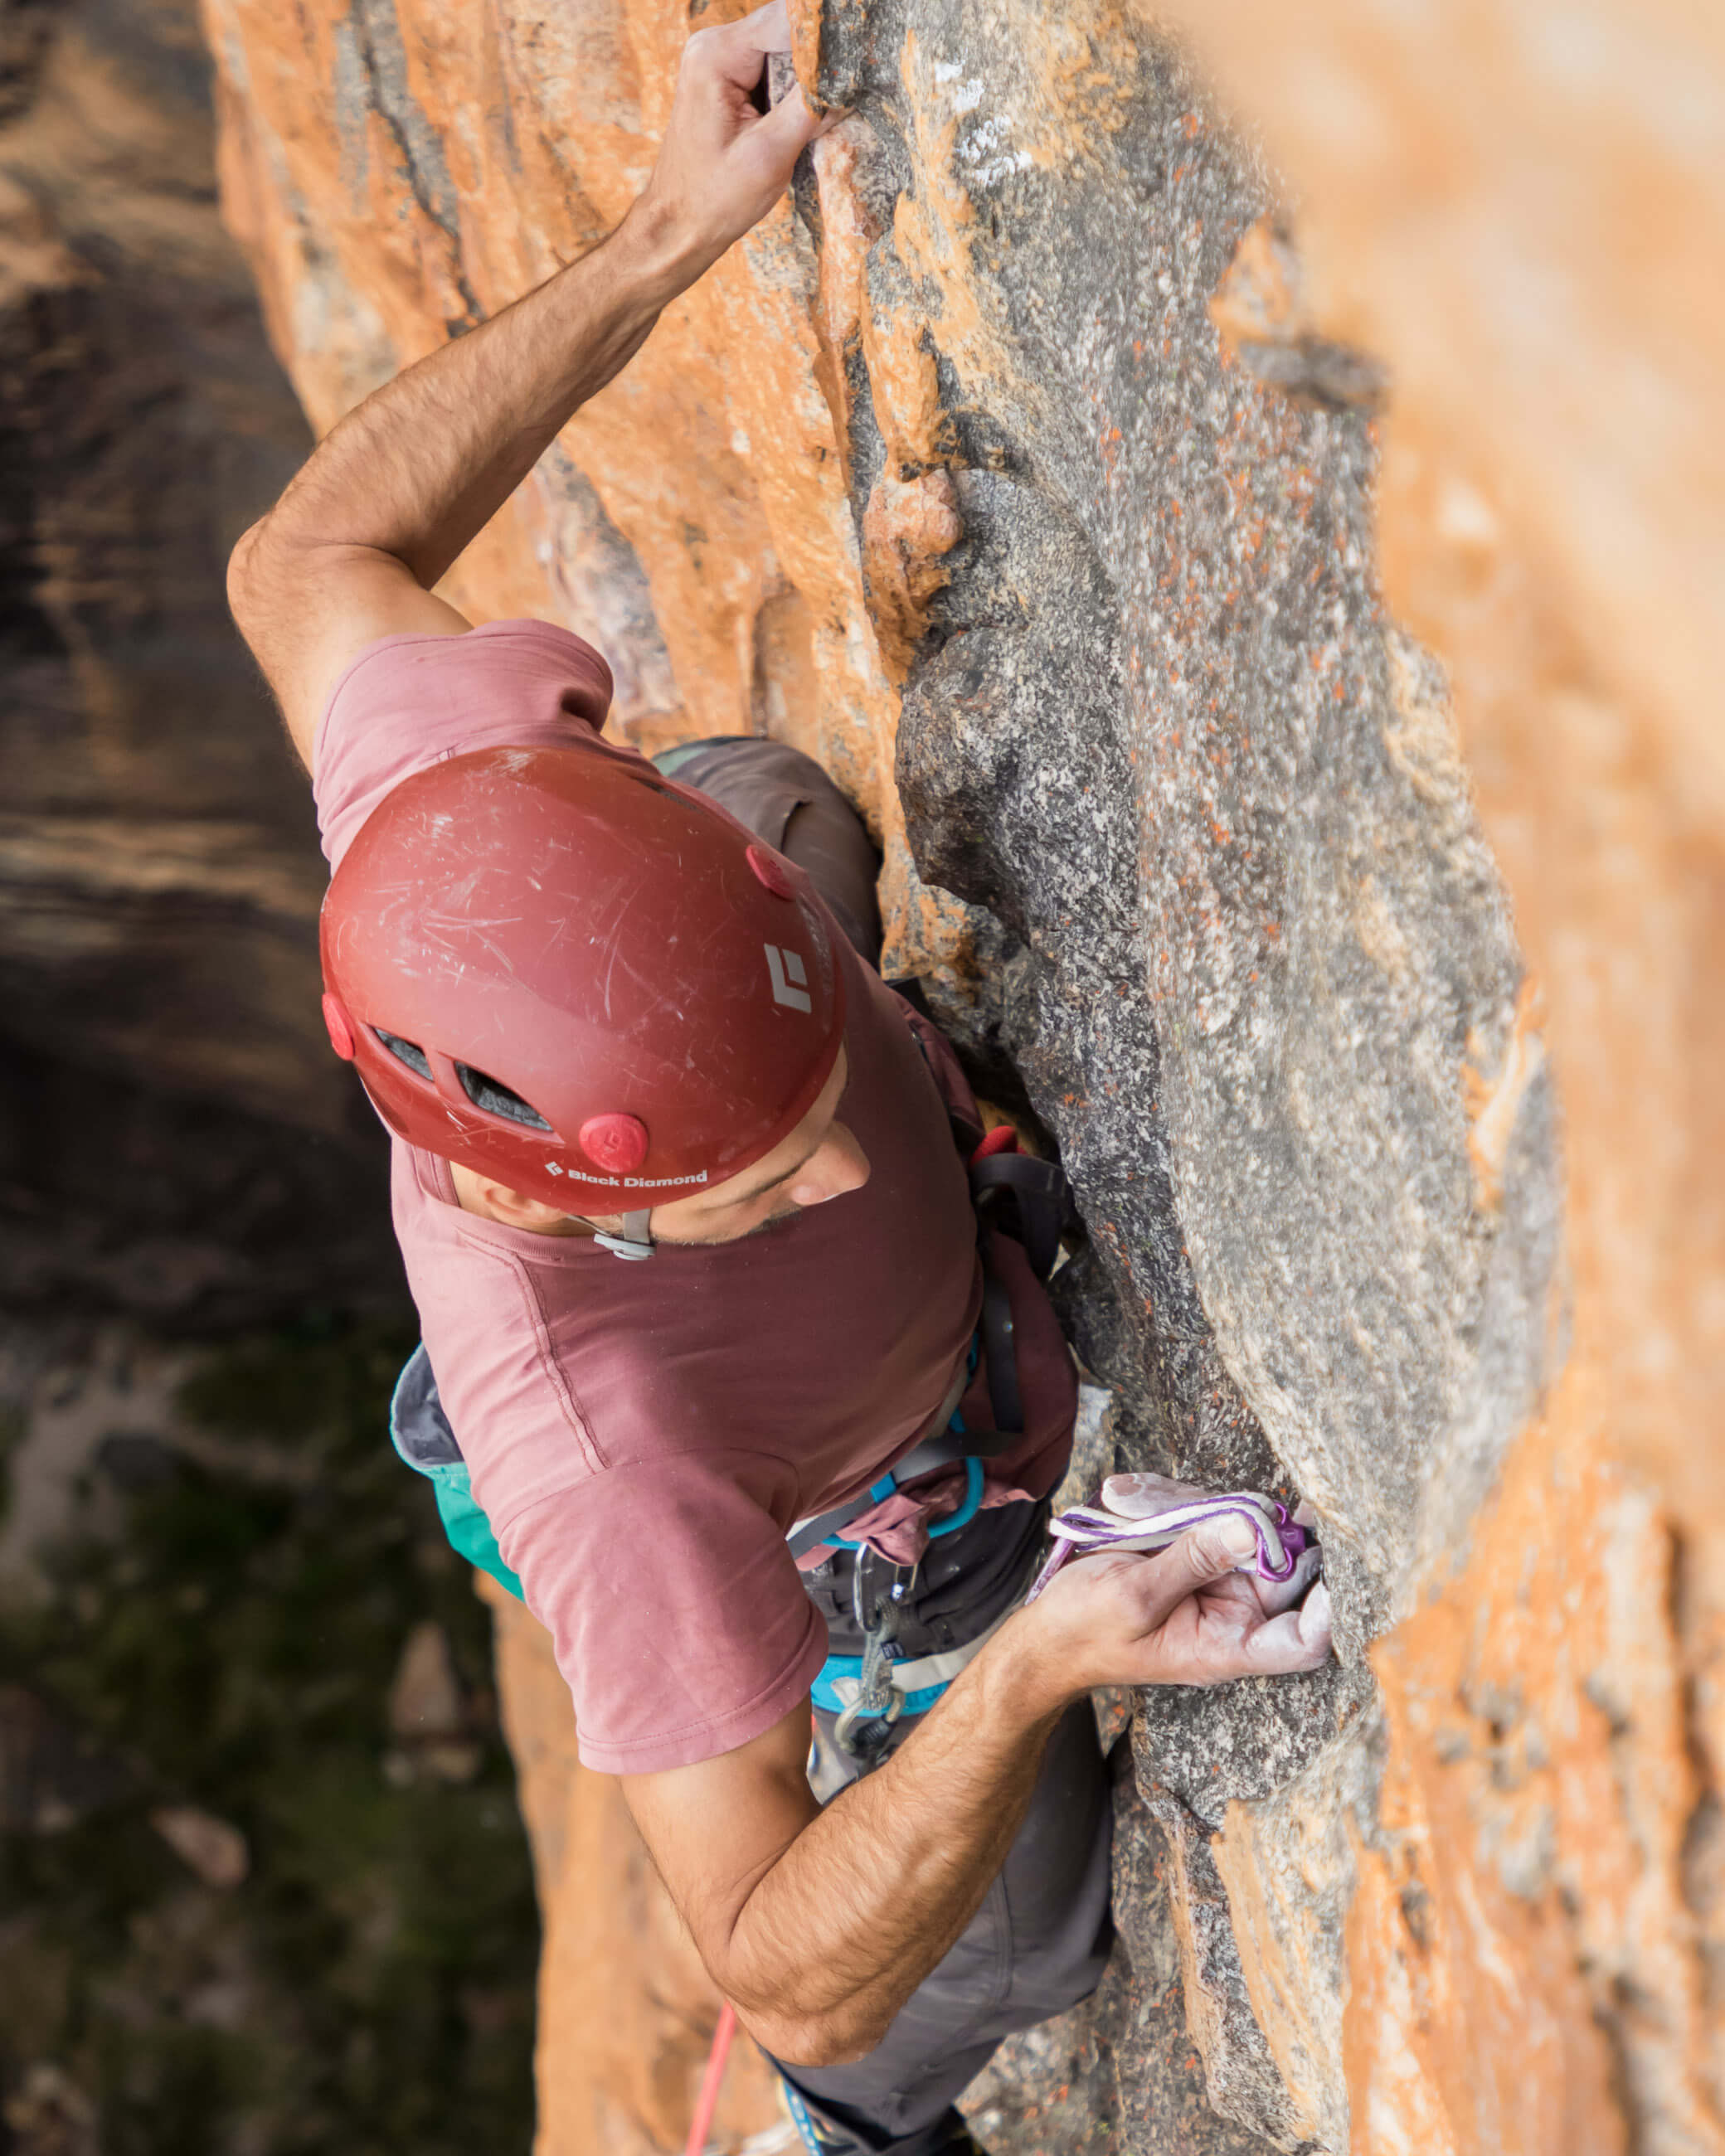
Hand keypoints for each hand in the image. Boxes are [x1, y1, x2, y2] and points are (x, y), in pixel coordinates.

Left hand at [629, 1, 834, 284]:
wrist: (678, 225)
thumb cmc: (715, 199)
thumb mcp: (769, 154)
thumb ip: (808, 105)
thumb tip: (845, 72)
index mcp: (716, 55)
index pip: (787, 19)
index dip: (825, 37)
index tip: (856, 59)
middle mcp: (714, 46)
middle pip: (787, 32)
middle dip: (817, 63)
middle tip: (834, 103)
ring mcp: (719, 60)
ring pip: (784, 52)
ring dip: (806, 82)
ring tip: (812, 121)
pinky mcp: (728, 80)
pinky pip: (774, 71)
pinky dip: (793, 93)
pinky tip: (795, 124)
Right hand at [1014, 1474, 1331, 1705]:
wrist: (1046, 1632)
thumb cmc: (1086, 1632)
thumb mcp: (1134, 1597)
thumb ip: (1193, 1559)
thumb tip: (1250, 1526)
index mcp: (1227, 1647)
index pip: (1303, 1640)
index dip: (1328, 1607)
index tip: (1332, 1559)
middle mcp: (1233, 1615)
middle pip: (1281, 1566)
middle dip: (1255, 1527)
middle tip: (1217, 1504)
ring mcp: (1217, 1581)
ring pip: (1244, 1529)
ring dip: (1201, 1507)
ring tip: (1137, 1508)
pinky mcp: (1197, 1554)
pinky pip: (1209, 1516)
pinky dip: (1175, 1500)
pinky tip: (1129, 1500)